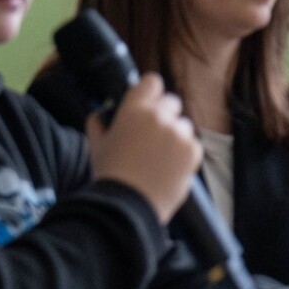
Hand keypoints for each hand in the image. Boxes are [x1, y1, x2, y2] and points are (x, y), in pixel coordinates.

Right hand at [86, 74, 200, 221]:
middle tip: (153, 137)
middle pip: (172, 103)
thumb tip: (99, 115)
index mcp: (134, 109)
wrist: (128, 207)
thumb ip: (98, 124)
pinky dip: (185, 154)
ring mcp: (178, 134)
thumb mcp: (95, 146)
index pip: (152, 81)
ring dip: (175, 136)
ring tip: (159, 159)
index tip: (149, 104)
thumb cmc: (110, 176)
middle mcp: (159, 117)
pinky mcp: (193, 151)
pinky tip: (169, 168)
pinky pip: (193, 145)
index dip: (150, 92)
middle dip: (164, 116)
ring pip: (183, 125)